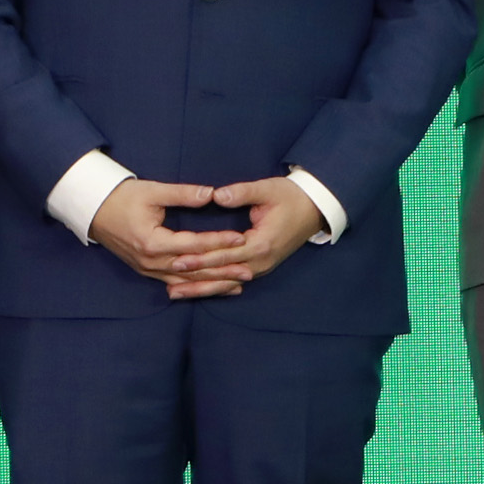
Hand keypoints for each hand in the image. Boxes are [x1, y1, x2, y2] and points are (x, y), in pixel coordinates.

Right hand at [90, 176, 248, 291]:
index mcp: (153, 242)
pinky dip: (196, 285)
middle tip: (250, 271)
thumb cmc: (122, 197)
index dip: (219, 242)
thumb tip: (211, 194)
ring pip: (186, 281)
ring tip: (238, 283)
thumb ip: (183, 194)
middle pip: (194, 270)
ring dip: (213, 283)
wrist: (92, 210)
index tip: (242, 238)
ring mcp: (148, 270)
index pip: (195, 245)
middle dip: (223, 271)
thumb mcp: (152, 191)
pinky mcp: (147, 271)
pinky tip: (213, 287)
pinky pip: (176, 283)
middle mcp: (151, 262)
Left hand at [179, 177, 330, 298]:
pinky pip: (234, 281)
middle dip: (195, 279)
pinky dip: (215, 287)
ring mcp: (262, 267)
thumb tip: (216, 195)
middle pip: (222, 275)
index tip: (176, 259)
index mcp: (261, 243)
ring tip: (174, 294)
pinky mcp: (260, 267)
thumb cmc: (290, 196)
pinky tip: (197, 291)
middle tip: (168, 283)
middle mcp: (261, 262)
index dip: (200, 258)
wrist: (315, 208)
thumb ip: (241, 193)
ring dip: (201, 289)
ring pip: (227, 283)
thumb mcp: (267, 189)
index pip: (224, 255)